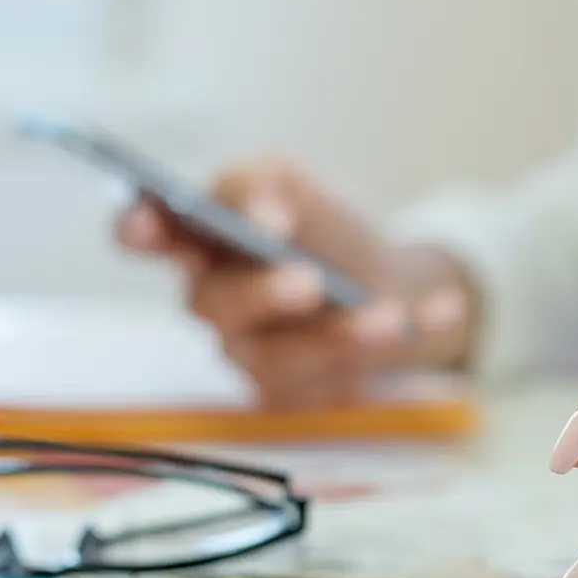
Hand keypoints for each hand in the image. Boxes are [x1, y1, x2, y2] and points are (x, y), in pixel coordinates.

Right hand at [114, 157, 475, 407]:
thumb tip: (257, 217)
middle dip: (259, 294)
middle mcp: (213, 302)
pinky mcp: (299, 394)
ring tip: (389, 316)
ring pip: (278, 358)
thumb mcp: (293, 183)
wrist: (389, 280)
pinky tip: (442, 312)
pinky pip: (344, 380)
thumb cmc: (322, 228)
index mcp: (197, 240)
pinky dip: (401, 341)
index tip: (151, 224)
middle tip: (306, 281)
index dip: (135, 230)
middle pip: (211, 305)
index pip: (141, 235)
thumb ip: (261, 185)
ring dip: (337, 336)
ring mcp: (252, 355)